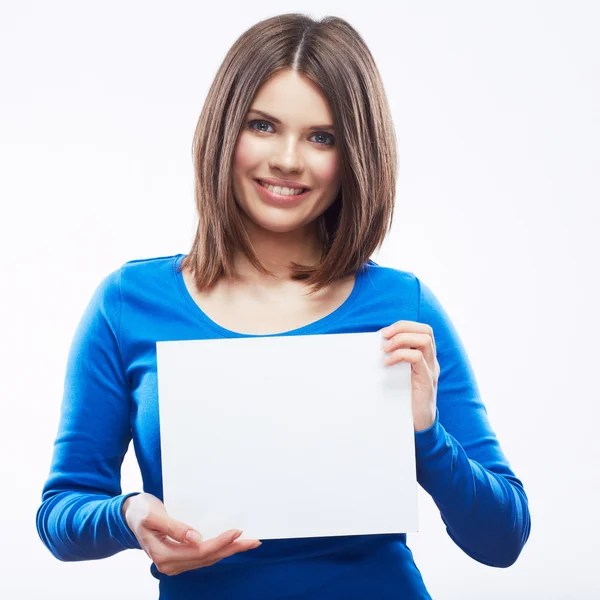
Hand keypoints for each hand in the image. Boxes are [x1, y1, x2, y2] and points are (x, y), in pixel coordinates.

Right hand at [122, 492, 260, 575]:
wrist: (130, 514)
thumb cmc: (140, 512)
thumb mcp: (154, 516)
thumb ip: (175, 527)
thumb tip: (196, 538)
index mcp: (163, 555)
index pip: (200, 551)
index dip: (220, 542)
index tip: (237, 532)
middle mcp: (171, 564)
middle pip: (208, 557)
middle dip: (232, 549)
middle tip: (254, 541)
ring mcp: (176, 562)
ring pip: (208, 558)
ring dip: (229, 550)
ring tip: (249, 543)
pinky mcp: (180, 556)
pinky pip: (204, 555)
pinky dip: (219, 549)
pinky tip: (231, 544)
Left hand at [380, 321, 439, 431]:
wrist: (417, 425)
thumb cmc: (404, 399)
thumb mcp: (398, 375)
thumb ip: (393, 360)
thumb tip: (373, 345)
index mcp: (426, 357)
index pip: (422, 329)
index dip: (403, 326)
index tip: (383, 333)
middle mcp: (432, 361)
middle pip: (426, 330)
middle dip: (403, 327)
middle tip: (384, 335)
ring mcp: (431, 370)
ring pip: (425, 340)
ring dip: (401, 339)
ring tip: (385, 349)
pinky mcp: (426, 381)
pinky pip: (417, 358)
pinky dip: (400, 355)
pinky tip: (387, 363)